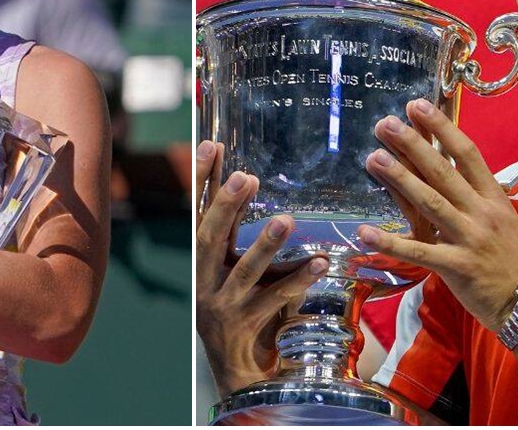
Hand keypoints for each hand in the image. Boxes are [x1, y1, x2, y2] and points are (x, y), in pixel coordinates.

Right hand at [194, 140, 326, 395]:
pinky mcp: (246, 326)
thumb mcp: (233, 268)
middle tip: (244, 177)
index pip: (198, 212)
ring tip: (285, 220)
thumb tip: (248, 179)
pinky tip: (319, 262)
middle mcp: (205, 281)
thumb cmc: (239, 309)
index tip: (210, 145)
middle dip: (225, 207)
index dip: (201, 180)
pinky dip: (297, 280)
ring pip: (244, 272)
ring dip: (264, 244)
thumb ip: (238, 230)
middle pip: (210, 239)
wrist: (237, 372)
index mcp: (201, 261)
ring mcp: (223, 305)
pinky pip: (276, 300)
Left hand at [358, 99, 517, 330]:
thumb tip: (448, 168)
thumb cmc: (513, 261)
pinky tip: (364, 232)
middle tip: (386, 124)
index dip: (442, 128)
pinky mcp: (455, 267)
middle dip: (413, 145)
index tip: (418, 107)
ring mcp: (468, 239)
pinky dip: (389, 242)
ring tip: (373, 157)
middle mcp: (482, 213)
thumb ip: (475, 196)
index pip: (467, 153)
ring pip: (429, 203)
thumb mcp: (502, 219)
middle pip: (444, 172)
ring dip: (399, 179)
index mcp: (494, 198)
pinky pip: (418, 251)